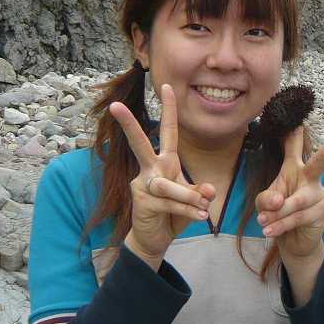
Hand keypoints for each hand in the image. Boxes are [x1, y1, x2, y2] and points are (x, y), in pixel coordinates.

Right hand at [109, 84, 215, 266]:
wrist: (154, 239)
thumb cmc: (173, 213)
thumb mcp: (192, 200)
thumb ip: (199, 193)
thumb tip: (207, 190)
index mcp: (165, 161)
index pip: (168, 131)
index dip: (169, 109)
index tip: (167, 85)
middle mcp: (151, 169)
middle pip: (140, 144)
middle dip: (128, 125)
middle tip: (115, 105)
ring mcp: (143, 185)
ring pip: (168, 185)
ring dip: (188, 197)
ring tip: (203, 209)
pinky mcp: (142, 202)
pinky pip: (169, 203)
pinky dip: (186, 211)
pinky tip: (199, 217)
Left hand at [255, 127, 323, 264]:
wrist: (292, 241)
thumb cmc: (279, 214)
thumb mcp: (266, 204)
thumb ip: (266, 199)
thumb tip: (278, 200)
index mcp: (294, 169)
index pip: (294, 148)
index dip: (295, 134)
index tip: (298, 119)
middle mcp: (310, 178)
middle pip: (320, 162)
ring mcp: (318, 195)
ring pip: (297, 201)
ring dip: (278, 213)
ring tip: (262, 222)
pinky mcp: (320, 212)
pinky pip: (298, 217)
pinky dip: (281, 224)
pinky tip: (270, 230)